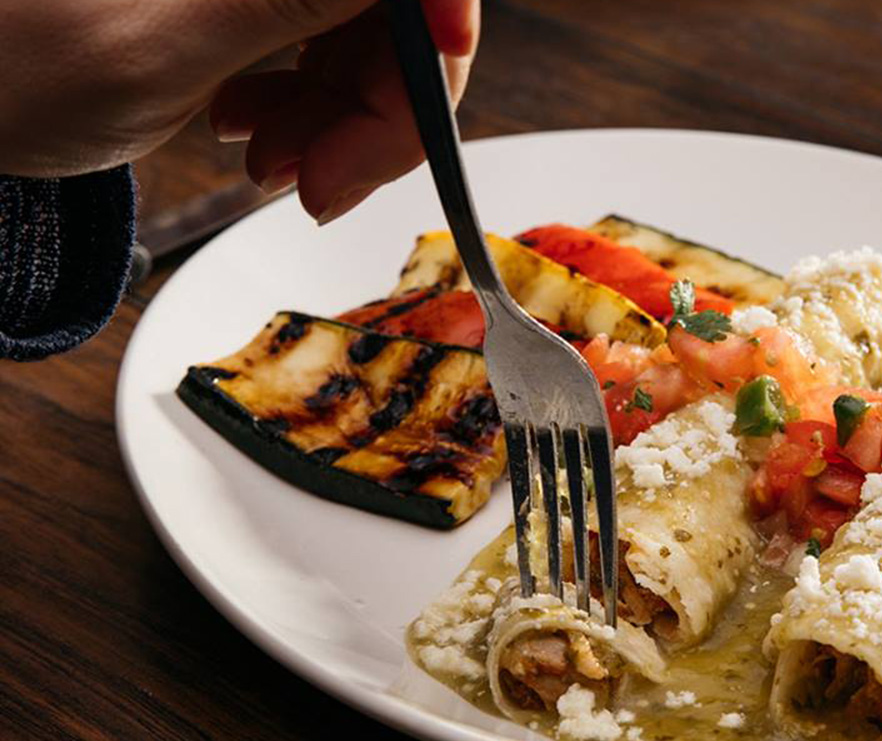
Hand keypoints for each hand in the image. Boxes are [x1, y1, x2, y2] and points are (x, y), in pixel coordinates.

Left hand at [0, 0, 478, 222]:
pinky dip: (314, 114)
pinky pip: (329, 55)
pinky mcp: (256, 1)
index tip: (437, 78)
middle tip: (329, 183)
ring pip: (372, 40)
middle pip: (397, 8)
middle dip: (386, 102)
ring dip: (345, 123)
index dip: (440, 15)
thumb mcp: (162, 47)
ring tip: (276, 173)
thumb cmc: (14, 66)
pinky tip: (257, 138)